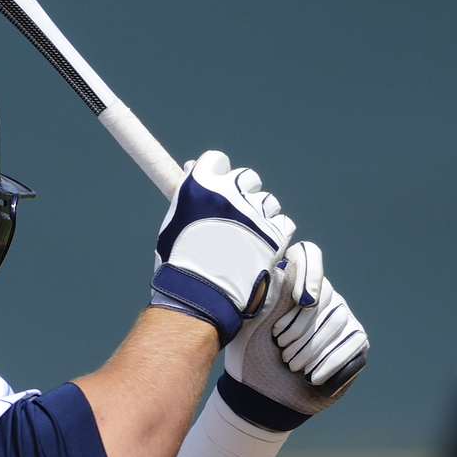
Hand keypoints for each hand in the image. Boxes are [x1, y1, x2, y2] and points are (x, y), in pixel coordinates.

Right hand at [151, 150, 294, 341]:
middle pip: (247, 178)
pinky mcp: (274, 234)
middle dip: (243, 194)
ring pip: (268, 202)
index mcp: (200, 186)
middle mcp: (229, 193)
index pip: (217, 160)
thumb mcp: (173, 224)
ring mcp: (254, 213)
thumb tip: (192, 168)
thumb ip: (188, 196)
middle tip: (235, 218)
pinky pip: (283, 224)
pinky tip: (259, 249)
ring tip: (246, 241)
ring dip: (260, 217)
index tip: (217, 189)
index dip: (217, 174)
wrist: (199, 296)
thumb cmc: (179, 264)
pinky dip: (275, 235)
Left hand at [221, 240, 368, 428]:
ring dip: (314, 347)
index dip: (310, 272)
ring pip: (339, 319)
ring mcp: (340, 315)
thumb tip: (281, 268)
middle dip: (303, 327)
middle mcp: (319, 294)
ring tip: (293, 367)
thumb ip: (264, 296)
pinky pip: (354, 341)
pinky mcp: (354, 338)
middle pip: (326, 295)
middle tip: (283, 352)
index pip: (308, 255)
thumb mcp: (248, 325)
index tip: (302, 301)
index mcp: (290, 282)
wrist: (260, 392)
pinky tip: (312, 378)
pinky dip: (333, 361)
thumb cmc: (249, 355)